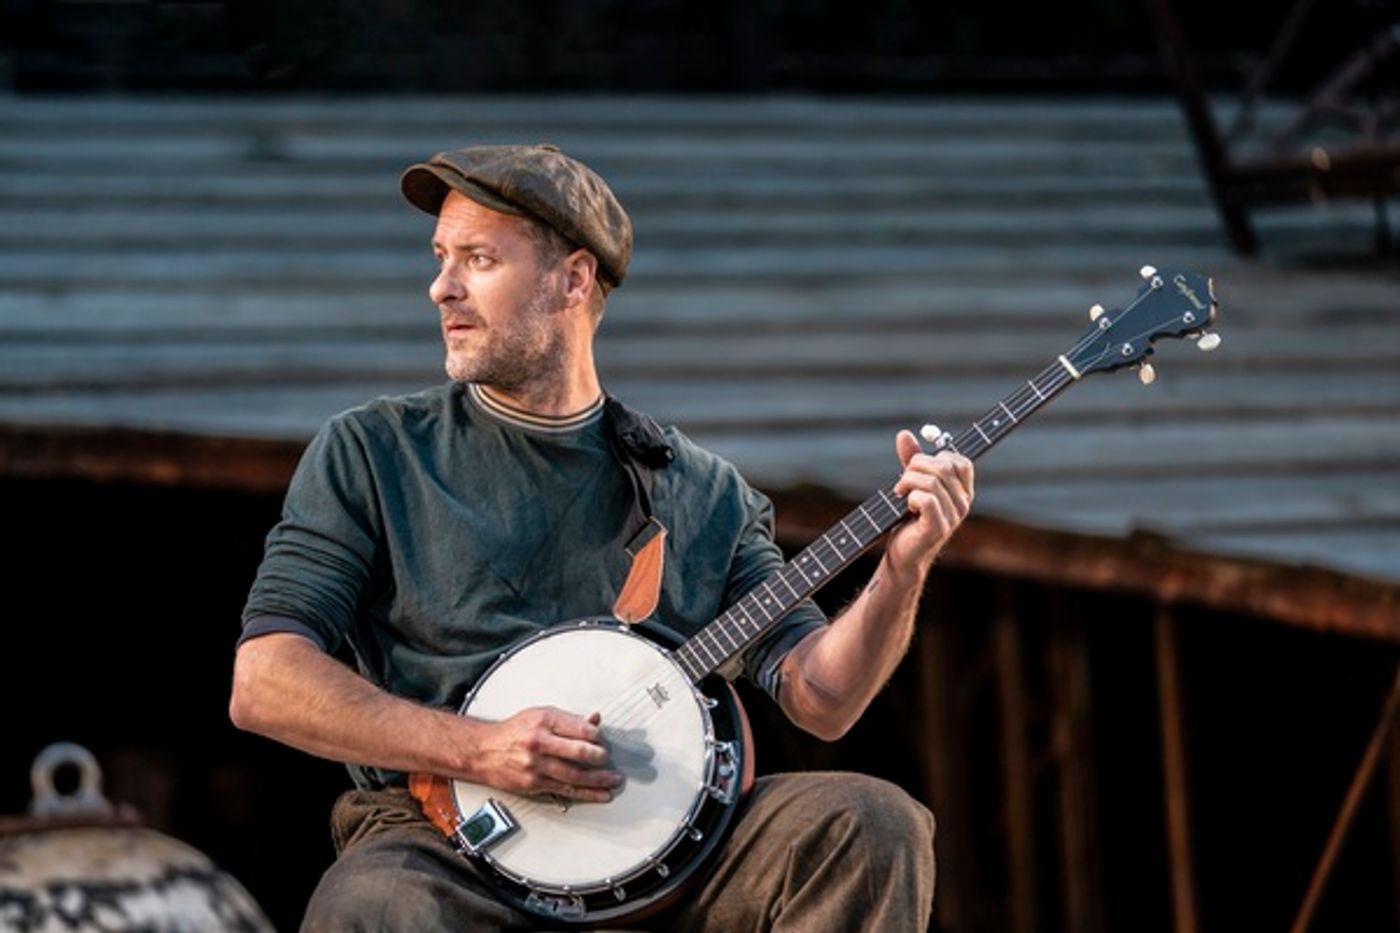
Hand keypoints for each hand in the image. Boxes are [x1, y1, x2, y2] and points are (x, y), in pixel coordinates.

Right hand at [470, 707, 621, 802]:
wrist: (482, 751)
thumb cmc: (513, 732)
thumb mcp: (539, 716)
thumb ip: (568, 720)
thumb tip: (595, 720)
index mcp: (545, 720)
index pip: (581, 728)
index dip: (597, 736)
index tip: (602, 740)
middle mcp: (540, 741)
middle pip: (580, 751)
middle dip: (600, 757)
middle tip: (608, 759)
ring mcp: (537, 764)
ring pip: (576, 774)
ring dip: (599, 779)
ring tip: (613, 780)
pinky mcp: (534, 783)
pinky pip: (566, 789)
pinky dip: (586, 793)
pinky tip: (600, 794)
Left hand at [887, 430, 974, 576]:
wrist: (902, 554)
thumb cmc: (908, 520)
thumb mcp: (911, 485)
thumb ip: (911, 460)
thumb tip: (904, 434)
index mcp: (962, 492)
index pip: (961, 461)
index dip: (937, 456)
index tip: (917, 466)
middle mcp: (963, 504)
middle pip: (943, 467)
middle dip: (915, 467)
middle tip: (902, 481)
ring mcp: (953, 517)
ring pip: (932, 481)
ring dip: (908, 482)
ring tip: (900, 493)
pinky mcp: (937, 528)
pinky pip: (926, 499)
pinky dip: (911, 497)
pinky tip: (906, 505)